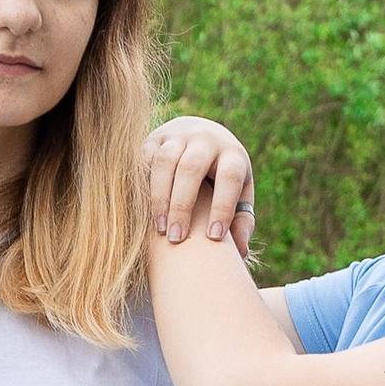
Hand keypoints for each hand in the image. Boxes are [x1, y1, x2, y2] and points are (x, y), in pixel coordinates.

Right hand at [145, 116, 257, 248]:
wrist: (202, 134)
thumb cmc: (223, 177)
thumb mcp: (240, 194)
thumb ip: (241, 221)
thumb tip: (240, 251)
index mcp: (232, 154)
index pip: (229, 177)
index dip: (222, 207)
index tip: (213, 237)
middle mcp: (206, 140)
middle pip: (192, 168)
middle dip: (182, 205)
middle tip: (176, 238)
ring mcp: (178, 135)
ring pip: (165, 162)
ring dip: (159, 197)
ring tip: (159, 229)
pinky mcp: (155, 137)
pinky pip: (144, 158)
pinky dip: (142, 184)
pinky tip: (143, 211)